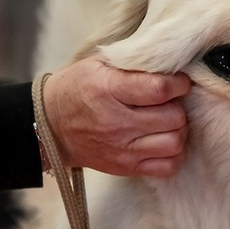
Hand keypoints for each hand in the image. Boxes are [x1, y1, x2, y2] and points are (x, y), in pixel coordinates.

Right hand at [42, 55, 189, 177]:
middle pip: (173, 117)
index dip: (178, 84)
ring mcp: (122, 149)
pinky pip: (167, 167)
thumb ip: (132, 61)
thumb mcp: (98, 64)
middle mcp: (116, 122)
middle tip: (172, 102)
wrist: (50, 127)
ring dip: (178, 130)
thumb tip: (168, 61)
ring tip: (168, 121)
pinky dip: (173, 154)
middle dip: (179, 106)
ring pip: (174, 143)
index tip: (179, 81)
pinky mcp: (125, 167)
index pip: (159, 89)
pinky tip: (163, 140)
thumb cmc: (77, 89)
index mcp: (108, 90)